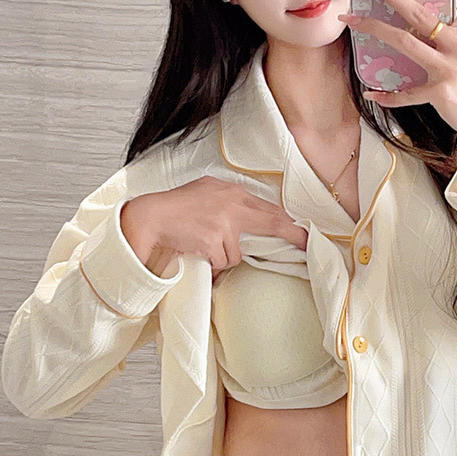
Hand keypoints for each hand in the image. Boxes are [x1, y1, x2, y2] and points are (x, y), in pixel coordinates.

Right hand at [130, 177, 308, 278]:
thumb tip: (249, 215)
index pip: (268, 207)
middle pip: (271, 221)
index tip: (303, 231)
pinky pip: (222, 263)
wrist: (151, 216)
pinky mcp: (214, 240)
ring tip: (202, 246)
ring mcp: (223, 223)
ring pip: (237, 254)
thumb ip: (228, 201)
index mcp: (231, 191)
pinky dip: (212, 264)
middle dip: (291, 234)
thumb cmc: (175, 207)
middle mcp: (231, 204)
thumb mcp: (206, 192)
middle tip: (305, 243)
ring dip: (223, 257)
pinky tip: (197, 252)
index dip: (287, 221)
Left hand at [338, 0, 456, 165]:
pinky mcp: (441, 92)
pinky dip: (387, 94)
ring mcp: (450, 68)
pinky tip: (371, 92)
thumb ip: (455, 34)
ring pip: (405, 42)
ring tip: (353, 19)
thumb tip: (424, 22)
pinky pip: (406, 92)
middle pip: (421, 12)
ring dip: (374, 29)